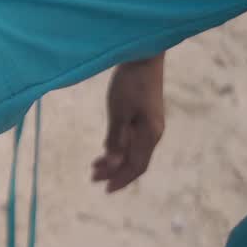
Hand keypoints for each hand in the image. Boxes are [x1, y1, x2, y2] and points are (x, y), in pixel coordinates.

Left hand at [92, 56, 165, 192]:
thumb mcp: (119, 111)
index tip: (104, 189)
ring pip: (134, 151)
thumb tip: (113, 164)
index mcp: (149, 134)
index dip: (121, 179)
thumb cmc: (130, 83)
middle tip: (92, 177)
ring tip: (95, 166)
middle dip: (115, 172)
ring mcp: (150, 125)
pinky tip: (107, 149)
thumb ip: (116, 138)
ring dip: (115, 161)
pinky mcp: (145, 116)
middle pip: (135, 162)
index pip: (137, 166)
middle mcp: (153, 133)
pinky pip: (133, 140)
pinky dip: (119, 148)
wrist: (143, 57)